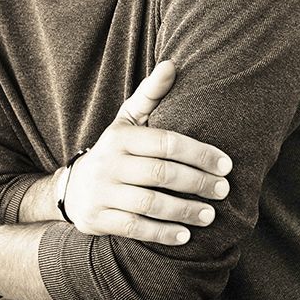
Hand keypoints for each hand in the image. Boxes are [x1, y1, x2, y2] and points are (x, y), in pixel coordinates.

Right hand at [64, 60, 231, 244]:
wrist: (73, 188)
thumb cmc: (115, 151)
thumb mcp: (128, 121)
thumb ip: (151, 95)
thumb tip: (173, 64)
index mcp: (121, 137)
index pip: (166, 142)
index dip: (199, 153)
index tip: (226, 165)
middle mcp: (108, 163)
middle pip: (161, 173)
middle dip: (197, 183)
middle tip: (223, 190)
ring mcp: (101, 192)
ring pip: (149, 203)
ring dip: (184, 210)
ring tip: (210, 215)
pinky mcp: (98, 219)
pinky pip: (134, 228)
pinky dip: (162, 233)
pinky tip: (185, 236)